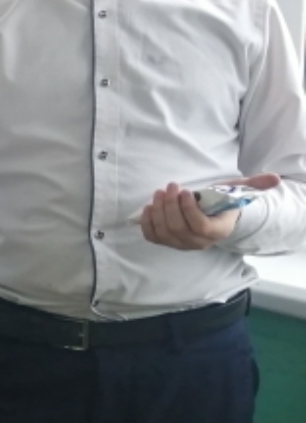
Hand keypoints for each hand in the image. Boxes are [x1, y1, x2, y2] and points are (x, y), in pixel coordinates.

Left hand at [139, 174, 281, 250]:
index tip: (185, 190)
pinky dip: (147, 223)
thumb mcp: (237, 192)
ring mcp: (181, 244)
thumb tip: (274, 178)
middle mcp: (198, 242)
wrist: (210, 216)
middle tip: (170, 186)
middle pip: (178, 228)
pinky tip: (149, 207)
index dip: (189, 209)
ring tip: (159, 193)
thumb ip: (253, 185)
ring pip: (164, 232)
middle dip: (170, 205)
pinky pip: (153, 237)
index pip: (200, 226)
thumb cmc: (221, 203)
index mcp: (217, 231)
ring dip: (158, 210)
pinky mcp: (166, 242)